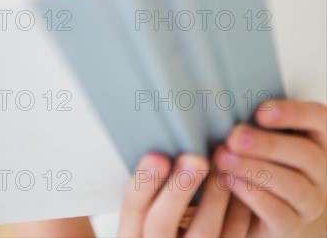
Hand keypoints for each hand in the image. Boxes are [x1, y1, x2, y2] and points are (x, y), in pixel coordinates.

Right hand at [118, 153, 251, 236]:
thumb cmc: (165, 223)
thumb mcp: (147, 210)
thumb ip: (151, 187)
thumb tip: (166, 144)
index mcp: (135, 234)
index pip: (133, 209)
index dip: (143, 183)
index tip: (157, 156)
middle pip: (162, 224)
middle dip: (178, 189)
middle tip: (194, 159)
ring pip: (203, 231)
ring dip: (214, 194)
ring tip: (221, 165)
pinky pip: (234, 233)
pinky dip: (238, 207)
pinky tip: (239, 182)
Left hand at [214, 100, 326, 236]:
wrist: (263, 212)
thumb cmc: (261, 162)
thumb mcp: (263, 138)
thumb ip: (254, 122)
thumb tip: (223, 102)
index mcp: (317, 140)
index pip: (318, 119)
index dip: (293, 113)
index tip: (260, 111)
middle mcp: (321, 171)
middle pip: (304, 153)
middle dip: (266, 143)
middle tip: (234, 137)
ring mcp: (310, 202)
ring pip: (292, 184)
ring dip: (255, 168)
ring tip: (224, 158)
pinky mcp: (293, 226)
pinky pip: (279, 213)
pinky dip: (253, 195)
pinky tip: (231, 181)